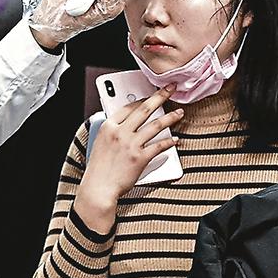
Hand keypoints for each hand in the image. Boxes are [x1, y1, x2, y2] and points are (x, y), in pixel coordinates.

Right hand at [75, 85, 182, 234]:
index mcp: (108, 127)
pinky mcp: (140, 158)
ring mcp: (131, 145)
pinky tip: (175, 139)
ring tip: (179, 113)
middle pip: (144, 110)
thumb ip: (114, 133)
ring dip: (170, 117)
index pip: (128, 107)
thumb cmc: (99, 170)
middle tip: (170, 89)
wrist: (98, 188)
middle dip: (159, 96)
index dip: (142, 99)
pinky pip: (159, 146)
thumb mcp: (101, 144)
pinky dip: (169, 142)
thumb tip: (129, 127)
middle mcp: (120, 133)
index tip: (151, 95)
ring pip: (155, 125)